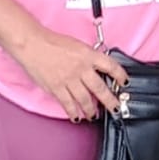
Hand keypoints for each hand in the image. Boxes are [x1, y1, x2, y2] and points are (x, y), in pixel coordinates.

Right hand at [12, 30, 128, 121]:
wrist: (33, 45)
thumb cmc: (53, 42)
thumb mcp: (78, 45)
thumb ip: (89, 58)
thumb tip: (98, 68)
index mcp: (89, 55)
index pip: (111, 66)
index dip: (121, 76)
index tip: (125, 82)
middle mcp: (81, 69)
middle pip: (100, 89)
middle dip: (110, 101)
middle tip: (115, 108)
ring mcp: (69, 80)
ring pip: (85, 100)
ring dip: (91, 110)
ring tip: (95, 115)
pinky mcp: (56, 88)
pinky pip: (68, 103)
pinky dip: (73, 112)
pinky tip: (77, 117)